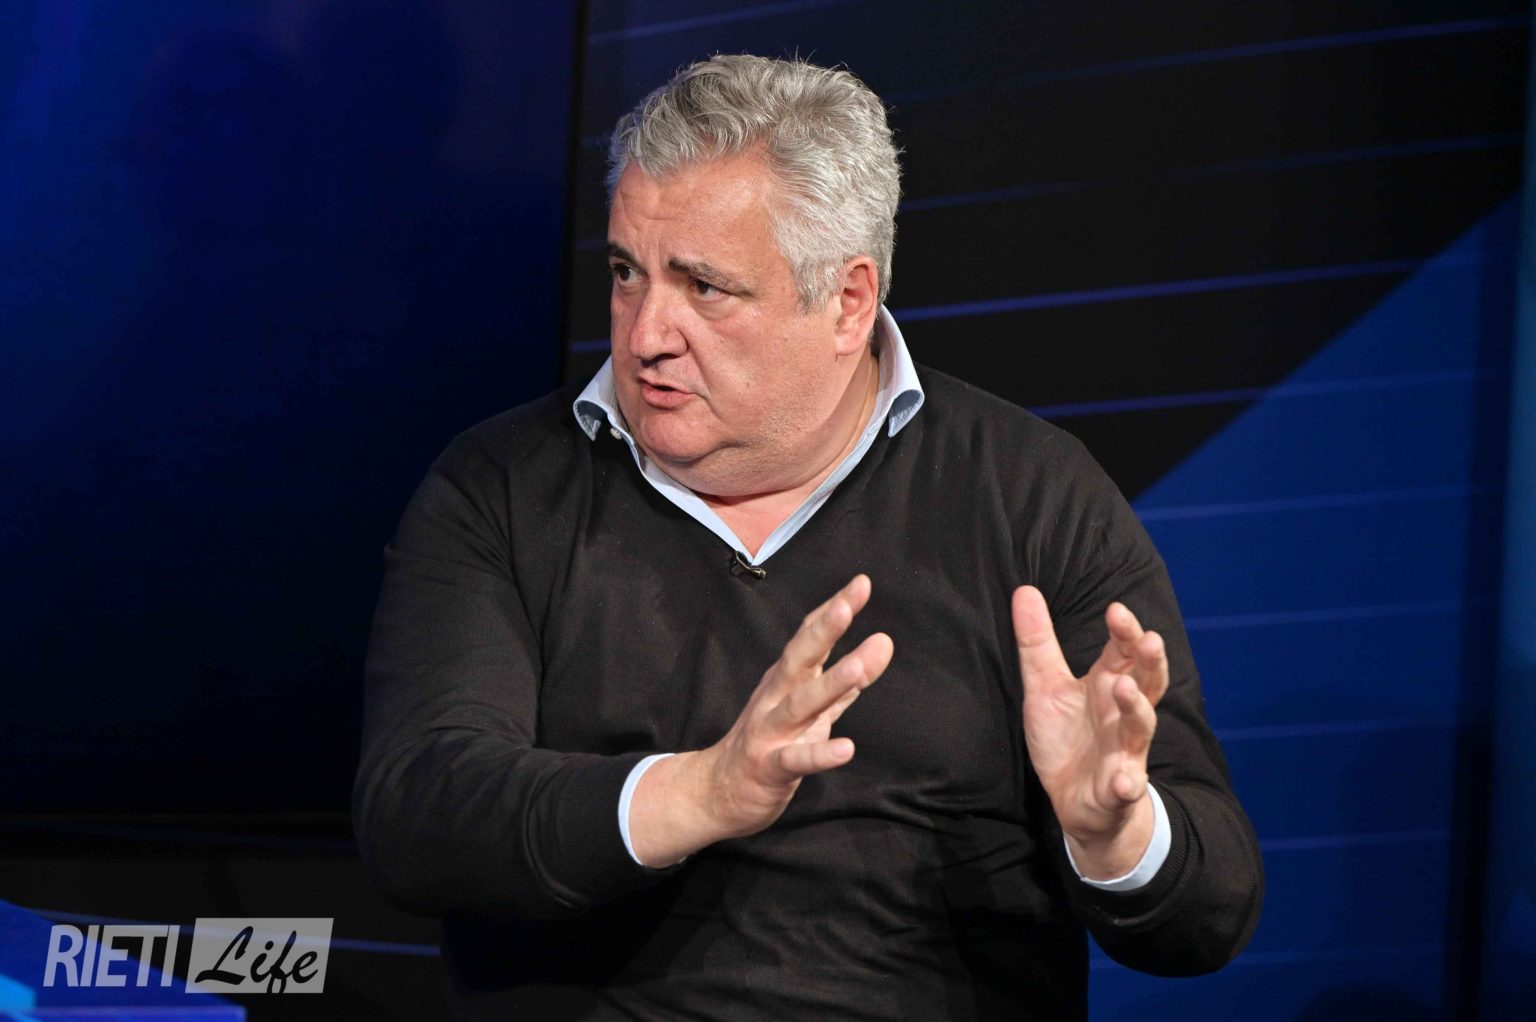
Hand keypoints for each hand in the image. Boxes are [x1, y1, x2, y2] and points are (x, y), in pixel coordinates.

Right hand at [630, 575, 893, 865]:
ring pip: (801, 704)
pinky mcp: (770, 767)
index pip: (810, 637)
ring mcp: (770, 731)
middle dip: (824, 630)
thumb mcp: (809, 710)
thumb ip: (844, 683)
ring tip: (859, 667)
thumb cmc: (769, 744)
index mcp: (787, 680)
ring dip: (830, 684)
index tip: (861, 583)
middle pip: (800, 658)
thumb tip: (879, 649)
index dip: (834, 610)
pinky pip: (796, 759)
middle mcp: (776, 697)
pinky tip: (846, 749)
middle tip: (848, 603)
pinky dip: (820, 754)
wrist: (718, 792)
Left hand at [1012, 585, 1167, 878]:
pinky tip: (1122, 781)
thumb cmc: (1068, 738)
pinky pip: (1127, 786)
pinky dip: (1126, 783)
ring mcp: (1125, 751)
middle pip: (1147, 682)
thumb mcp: (1046, 687)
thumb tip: (1024, 590)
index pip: (1123, 652)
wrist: (1077, 802)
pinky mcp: (1118, 788)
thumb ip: (1038, 643)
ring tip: (1125, 689)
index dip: (1124, 631)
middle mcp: (1122, 714)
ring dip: (1137, 709)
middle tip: (1148, 639)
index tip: (1116, 609)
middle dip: (1150, 662)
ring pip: (1141, 728)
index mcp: (1107, 686)